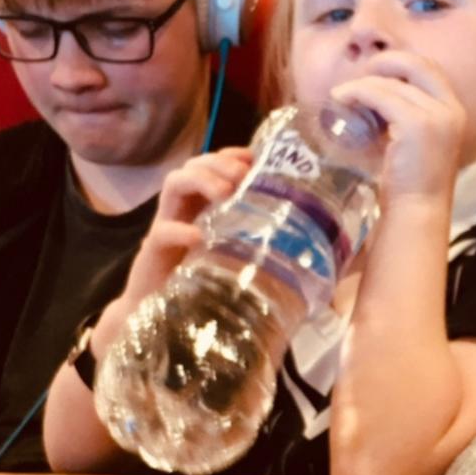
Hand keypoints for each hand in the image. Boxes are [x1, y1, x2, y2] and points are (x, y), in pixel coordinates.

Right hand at [92, 147, 252, 356]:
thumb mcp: (239, 257)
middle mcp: (186, 209)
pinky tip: (199, 236)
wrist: (164, 319)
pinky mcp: (154, 251)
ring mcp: (168, 225)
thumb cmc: (207, 284)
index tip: (256, 158)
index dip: (233, 155)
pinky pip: (162, 232)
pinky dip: (180, 230)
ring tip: (224, 192)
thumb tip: (322, 248)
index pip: (215, 165)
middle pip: (195, 165)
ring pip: (174, 184)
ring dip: (201, 180)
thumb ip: (266, 246)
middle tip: (242, 175)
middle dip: (220, 163)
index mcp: (206, 205)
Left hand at [330, 51, 464, 210]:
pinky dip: (357, 93)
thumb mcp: (415, 139)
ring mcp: (436, 116)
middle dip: (384, 62)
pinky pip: (380, 95)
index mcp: (455, 110)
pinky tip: (341, 99)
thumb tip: (377, 88)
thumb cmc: (411, 181)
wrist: (417, 210)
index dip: (400, 63)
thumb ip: (408, 112)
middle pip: (416, 64)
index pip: (429, 69)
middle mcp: (451, 109)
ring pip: (392, 82)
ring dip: (362, 83)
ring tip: (342, 94)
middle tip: (358, 76)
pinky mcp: (416, 124)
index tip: (375, 73)